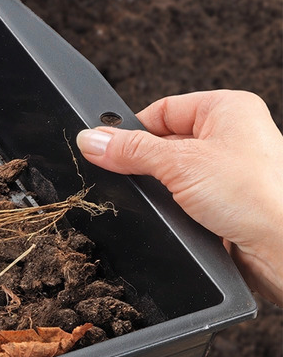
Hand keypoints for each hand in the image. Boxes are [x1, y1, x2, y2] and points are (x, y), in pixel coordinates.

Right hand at [77, 90, 282, 306]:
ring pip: (171, 172)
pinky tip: (173, 215)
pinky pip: (183, 197)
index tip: (107, 148)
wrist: (282, 247)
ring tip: (162, 198)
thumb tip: (92, 139)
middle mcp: (232, 134)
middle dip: (145, 162)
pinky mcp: (224, 202)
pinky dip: (172, 206)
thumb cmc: (257, 196)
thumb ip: (130, 151)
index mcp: (228, 108)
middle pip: (164, 141)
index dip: (133, 129)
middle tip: (130, 176)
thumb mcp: (179, 164)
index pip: (162, 109)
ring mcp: (229, 170)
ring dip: (160, 187)